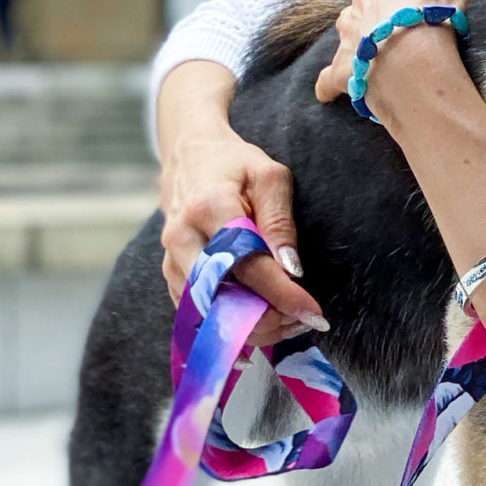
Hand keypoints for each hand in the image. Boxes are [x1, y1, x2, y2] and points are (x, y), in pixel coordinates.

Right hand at [158, 67, 325, 346]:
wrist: (190, 158)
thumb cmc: (235, 165)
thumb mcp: (269, 177)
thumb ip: (280, 222)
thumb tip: (292, 270)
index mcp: (208, 208)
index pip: (248, 265)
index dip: (283, 295)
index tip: (315, 315)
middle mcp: (182, 239)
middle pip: (223, 299)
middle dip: (267, 320)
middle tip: (305, 319)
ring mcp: (170, 261)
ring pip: (209, 315)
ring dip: (251, 327)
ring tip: (289, 320)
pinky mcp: (170, 276)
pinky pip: (200, 314)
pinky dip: (231, 325)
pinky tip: (262, 319)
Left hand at [315, 0, 476, 113]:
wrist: (410, 53)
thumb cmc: (437, 6)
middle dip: (390, 4)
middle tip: (414, 21)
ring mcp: (352, 33)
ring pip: (352, 27)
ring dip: (362, 36)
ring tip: (380, 50)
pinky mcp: (347, 68)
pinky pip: (333, 76)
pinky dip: (332, 83)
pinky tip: (331, 91)